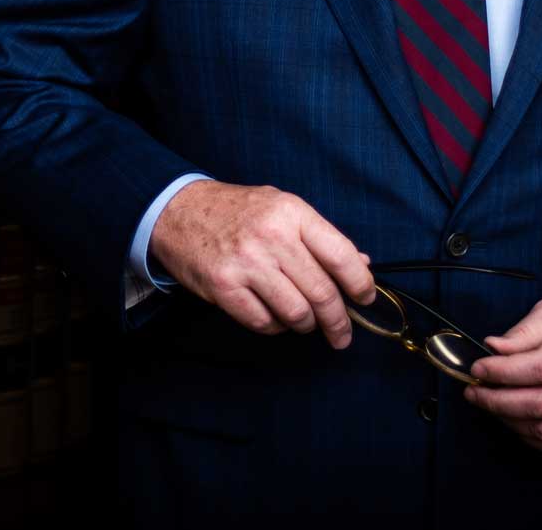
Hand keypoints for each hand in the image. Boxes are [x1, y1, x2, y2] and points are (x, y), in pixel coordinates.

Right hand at [148, 180, 375, 343]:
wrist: (177, 210)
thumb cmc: (235, 211)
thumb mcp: (280, 208)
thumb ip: (319, 236)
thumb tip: (361, 265)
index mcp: (291, 212)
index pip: (341, 255)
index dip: (360, 284)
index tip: (364, 298)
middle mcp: (271, 236)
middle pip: (322, 293)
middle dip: (338, 321)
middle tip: (342, 333)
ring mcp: (246, 263)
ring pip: (296, 314)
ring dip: (305, 325)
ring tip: (303, 320)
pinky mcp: (224, 287)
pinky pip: (264, 323)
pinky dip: (275, 326)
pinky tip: (272, 314)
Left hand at [463, 297, 541, 451]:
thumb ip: (524, 331)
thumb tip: (493, 348)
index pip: (541, 367)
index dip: (504, 372)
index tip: (478, 368)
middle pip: (541, 403)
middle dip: (498, 401)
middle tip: (473, 390)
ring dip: (510, 421)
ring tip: (489, 404)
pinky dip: (532, 437)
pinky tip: (513, 420)